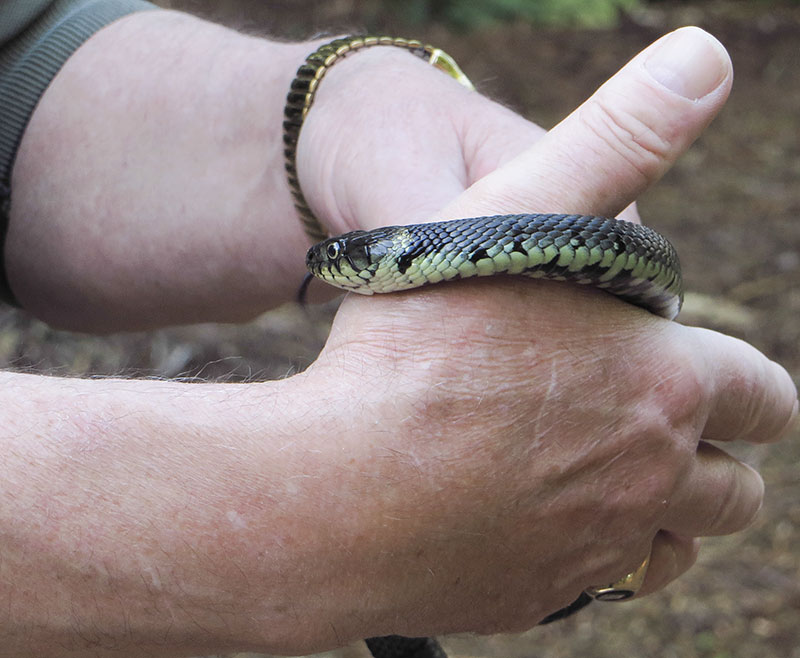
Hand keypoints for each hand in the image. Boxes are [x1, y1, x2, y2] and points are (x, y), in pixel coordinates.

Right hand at [297, 27, 797, 639]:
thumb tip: (703, 58)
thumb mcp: (511, 215)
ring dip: (670, 514)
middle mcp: (650, 478)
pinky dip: (600, 555)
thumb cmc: (412, 350)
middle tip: (661, 428)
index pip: (764, 396)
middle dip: (716, 458)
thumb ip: (615, 140)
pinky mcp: (539, 597)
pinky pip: (605, 584)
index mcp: (663, 384)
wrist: (332, 492)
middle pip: (735, 488)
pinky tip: (550, 520)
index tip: (712, 380)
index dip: (746, 389)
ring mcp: (597, 550)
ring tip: (616, 479)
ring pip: (679, 544)